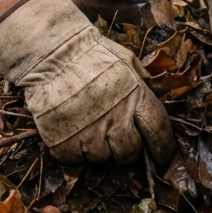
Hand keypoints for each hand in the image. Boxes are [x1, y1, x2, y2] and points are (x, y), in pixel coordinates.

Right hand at [0, 0, 174, 166]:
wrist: (49, 52)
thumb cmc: (88, 52)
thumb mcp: (124, 58)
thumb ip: (142, 80)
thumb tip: (157, 93)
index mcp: (135, 96)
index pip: (158, 131)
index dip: (162, 148)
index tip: (160, 156)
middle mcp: (116, 118)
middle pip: (129, 153)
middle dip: (126, 149)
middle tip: (114, 137)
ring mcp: (89, 132)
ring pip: (101, 158)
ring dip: (97, 148)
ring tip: (87, 127)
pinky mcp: (63, 142)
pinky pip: (75, 160)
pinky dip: (74, 152)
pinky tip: (71, 133)